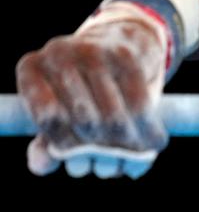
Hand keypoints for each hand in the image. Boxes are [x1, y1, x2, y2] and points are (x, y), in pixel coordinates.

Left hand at [15, 3, 170, 178]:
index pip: (50, 119)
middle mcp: (58, 53)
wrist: (117, 45)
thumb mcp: (60, 112)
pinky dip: (150, 132)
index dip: (65, 145)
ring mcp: (94, 51)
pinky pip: (141, 108)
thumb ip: (47, 142)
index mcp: (31, 68)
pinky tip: (154, 141)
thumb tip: (42, 166)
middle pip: (85, 121)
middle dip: (100, 150)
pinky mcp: (127, 57)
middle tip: (106, 163)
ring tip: (131, 155)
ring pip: (115, 120)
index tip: (76, 155)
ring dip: (128, 148)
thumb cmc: (82, 89)